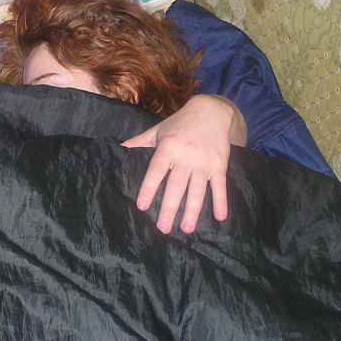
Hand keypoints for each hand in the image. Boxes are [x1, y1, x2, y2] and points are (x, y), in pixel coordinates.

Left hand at [121, 95, 244, 234]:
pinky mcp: (220, 164)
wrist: (212, 111)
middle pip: (177, 185)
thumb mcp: (159, 130)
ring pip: (197, 189)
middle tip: (163, 228)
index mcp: (168, 146)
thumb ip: (140, 141)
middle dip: (170, 208)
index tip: (142, 205)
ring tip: (186, 229)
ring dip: (193, 210)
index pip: (156, 169)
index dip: (149, 187)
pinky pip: (220, 185)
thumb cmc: (180, 122)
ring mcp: (204, 161)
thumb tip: (119, 149)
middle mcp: (186, 155)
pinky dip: (221, 201)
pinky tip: (220, 217)